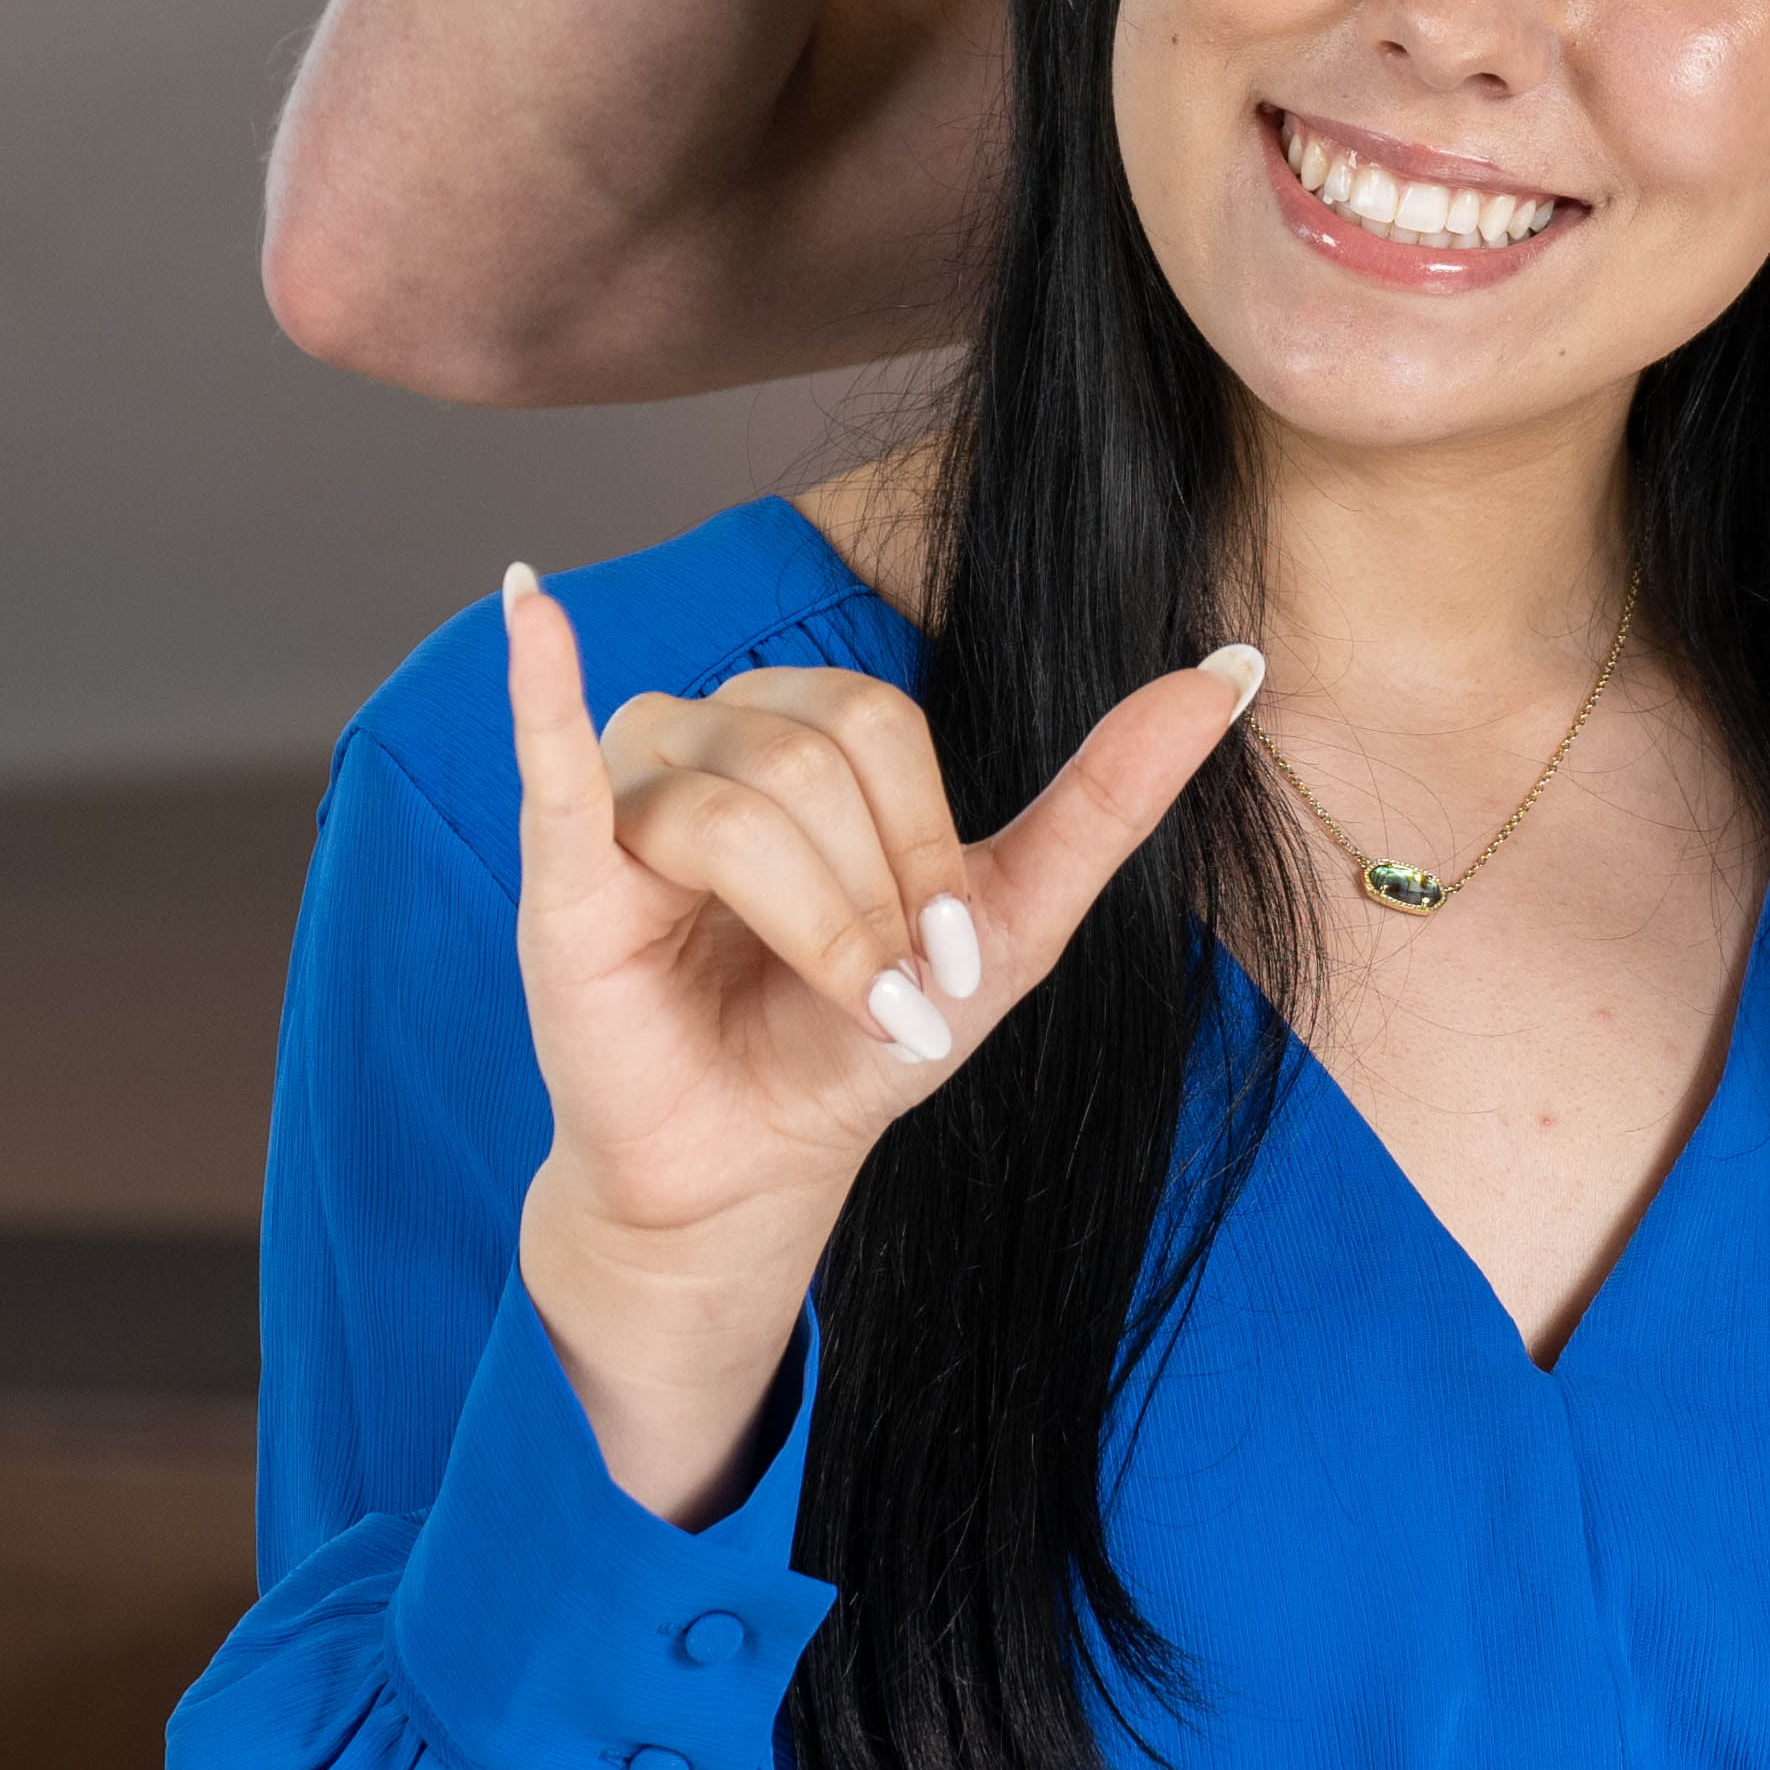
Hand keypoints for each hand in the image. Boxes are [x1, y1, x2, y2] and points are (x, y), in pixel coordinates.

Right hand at [493, 559, 1260, 1513]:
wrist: (758, 1160)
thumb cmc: (866, 1034)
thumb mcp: (1014, 918)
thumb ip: (1115, 790)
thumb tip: (1237, 663)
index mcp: (810, 734)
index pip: (876, 724)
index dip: (923, 844)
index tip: (947, 962)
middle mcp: (711, 738)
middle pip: (807, 754)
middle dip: (868, 892)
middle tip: (883, 992)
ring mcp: (627, 796)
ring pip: (730, 803)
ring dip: (805, 921)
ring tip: (824, 1001)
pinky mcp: (561, 872)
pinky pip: (552, 756)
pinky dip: (539, 684)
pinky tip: (532, 608)